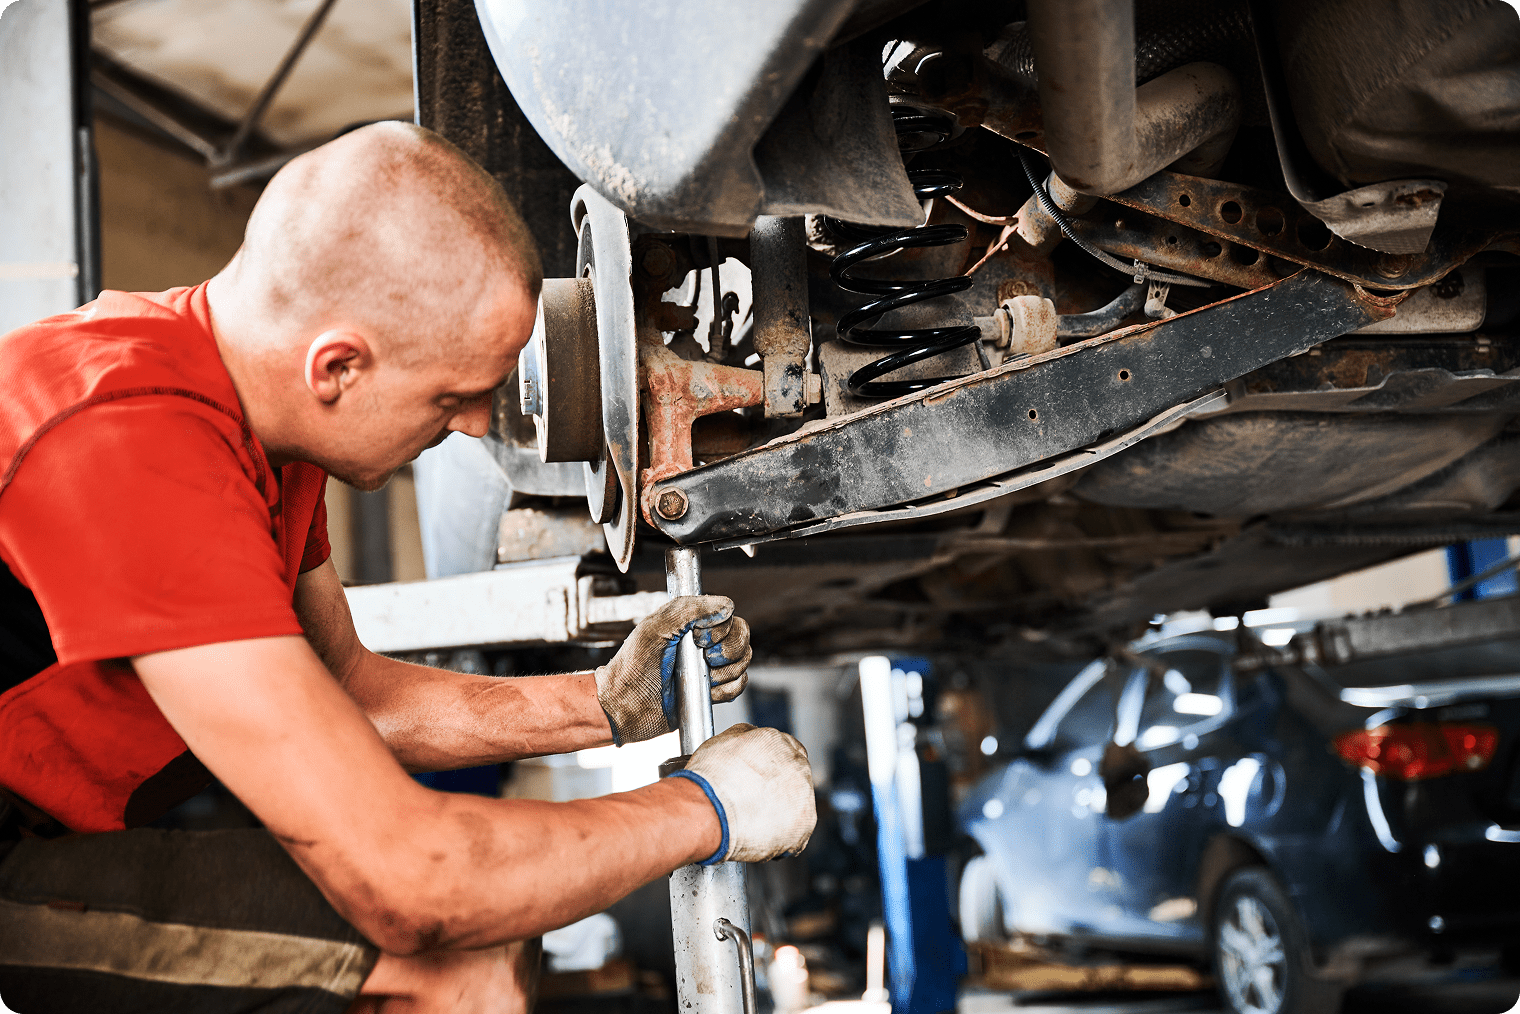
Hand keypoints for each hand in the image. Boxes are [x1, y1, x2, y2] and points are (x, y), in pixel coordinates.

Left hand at [595, 595, 750, 744]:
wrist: (626, 708)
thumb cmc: (632, 668)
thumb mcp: (653, 629)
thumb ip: (687, 610)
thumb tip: (725, 607)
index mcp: (690, 621)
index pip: (728, 614)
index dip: (717, 628)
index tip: (695, 638)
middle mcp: (704, 641)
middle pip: (742, 635)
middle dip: (726, 650)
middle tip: (702, 659)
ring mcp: (710, 665)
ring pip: (743, 661)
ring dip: (722, 672)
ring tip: (696, 678)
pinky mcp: (714, 690)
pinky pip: (738, 685)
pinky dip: (724, 690)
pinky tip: (704, 692)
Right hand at [667, 723, 815, 863]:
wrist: (706, 811)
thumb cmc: (709, 779)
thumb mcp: (722, 741)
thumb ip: (745, 736)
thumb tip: (750, 736)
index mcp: (780, 744)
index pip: (787, 751)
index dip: (772, 766)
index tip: (762, 778)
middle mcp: (798, 767)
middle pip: (794, 778)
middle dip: (778, 789)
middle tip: (754, 801)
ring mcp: (803, 798)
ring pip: (796, 807)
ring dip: (779, 814)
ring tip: (751, 822)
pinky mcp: (803, 827)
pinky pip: (795, 835)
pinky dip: (780, 839)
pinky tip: (758, 836)